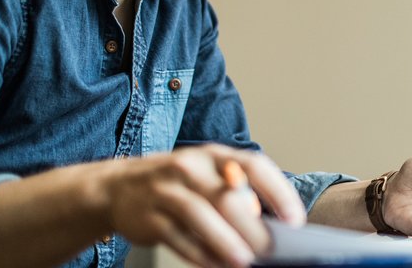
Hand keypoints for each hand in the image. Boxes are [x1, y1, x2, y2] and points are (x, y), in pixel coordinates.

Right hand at [102, 144, 304, 267]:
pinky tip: (217, 266)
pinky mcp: (148, 216)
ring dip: (226, 241)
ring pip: (200, 215)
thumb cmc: (177, 183)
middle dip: (253, 228)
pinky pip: (178, 237)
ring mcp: (166, 190)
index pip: (254, 166)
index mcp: (214, 154)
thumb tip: (275, 226)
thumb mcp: (207, 175)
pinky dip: (200, 254)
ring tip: (246, 261)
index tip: (294, 219)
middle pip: (227, 196)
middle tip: (271, 250)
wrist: (117, 188)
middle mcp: (190, 167)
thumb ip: (237, 193)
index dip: (278, 192)